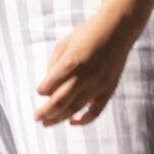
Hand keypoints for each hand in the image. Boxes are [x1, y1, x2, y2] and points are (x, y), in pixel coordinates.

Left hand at [35, 4, 138, 126]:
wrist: (117, 29)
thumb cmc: (87, 34)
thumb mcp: (65, 44)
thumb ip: (55, 65)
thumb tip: (48, 86)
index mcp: (70, 63)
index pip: (50, 85)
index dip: (42, 90)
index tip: (39, 91)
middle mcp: (84, 77)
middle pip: (60, 102)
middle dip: (45, 112)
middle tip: (36, 118)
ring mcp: (97, 85)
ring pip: (75, 109)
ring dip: (59, 118)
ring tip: (47, 123)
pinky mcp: (109, 89)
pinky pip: (96, 111)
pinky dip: (84, 120)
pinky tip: (73, 122)